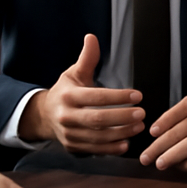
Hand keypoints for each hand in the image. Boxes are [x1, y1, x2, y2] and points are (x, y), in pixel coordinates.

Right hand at [18, 34, 145, 153]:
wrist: (44, 116)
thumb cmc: (65, 92)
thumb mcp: (73, 73)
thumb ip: (87, 58)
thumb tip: (92, 37)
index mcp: (69, 96)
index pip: (96, 96)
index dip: (118, 97)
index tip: (138, 95)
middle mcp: (67, 116)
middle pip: (97, 119)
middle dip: (121, 117)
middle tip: (142, 113)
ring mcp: (69, 134)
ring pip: (97, 137)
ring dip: (121, 133)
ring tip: (139, 126)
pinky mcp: (73, 147)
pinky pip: (94, 150)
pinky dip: (110, 149)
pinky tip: (125, 144)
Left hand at [139, 90, 186, 172]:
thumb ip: (179, 109)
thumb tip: (158, 128)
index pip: (175, 114)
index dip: (161, 125)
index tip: (152, 133)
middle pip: (175, 136)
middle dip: (157, 149)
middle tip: (146, 157)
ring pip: (185, 152)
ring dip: (169, 159)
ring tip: (159, 163)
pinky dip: (185, 165)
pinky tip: (179, 164)